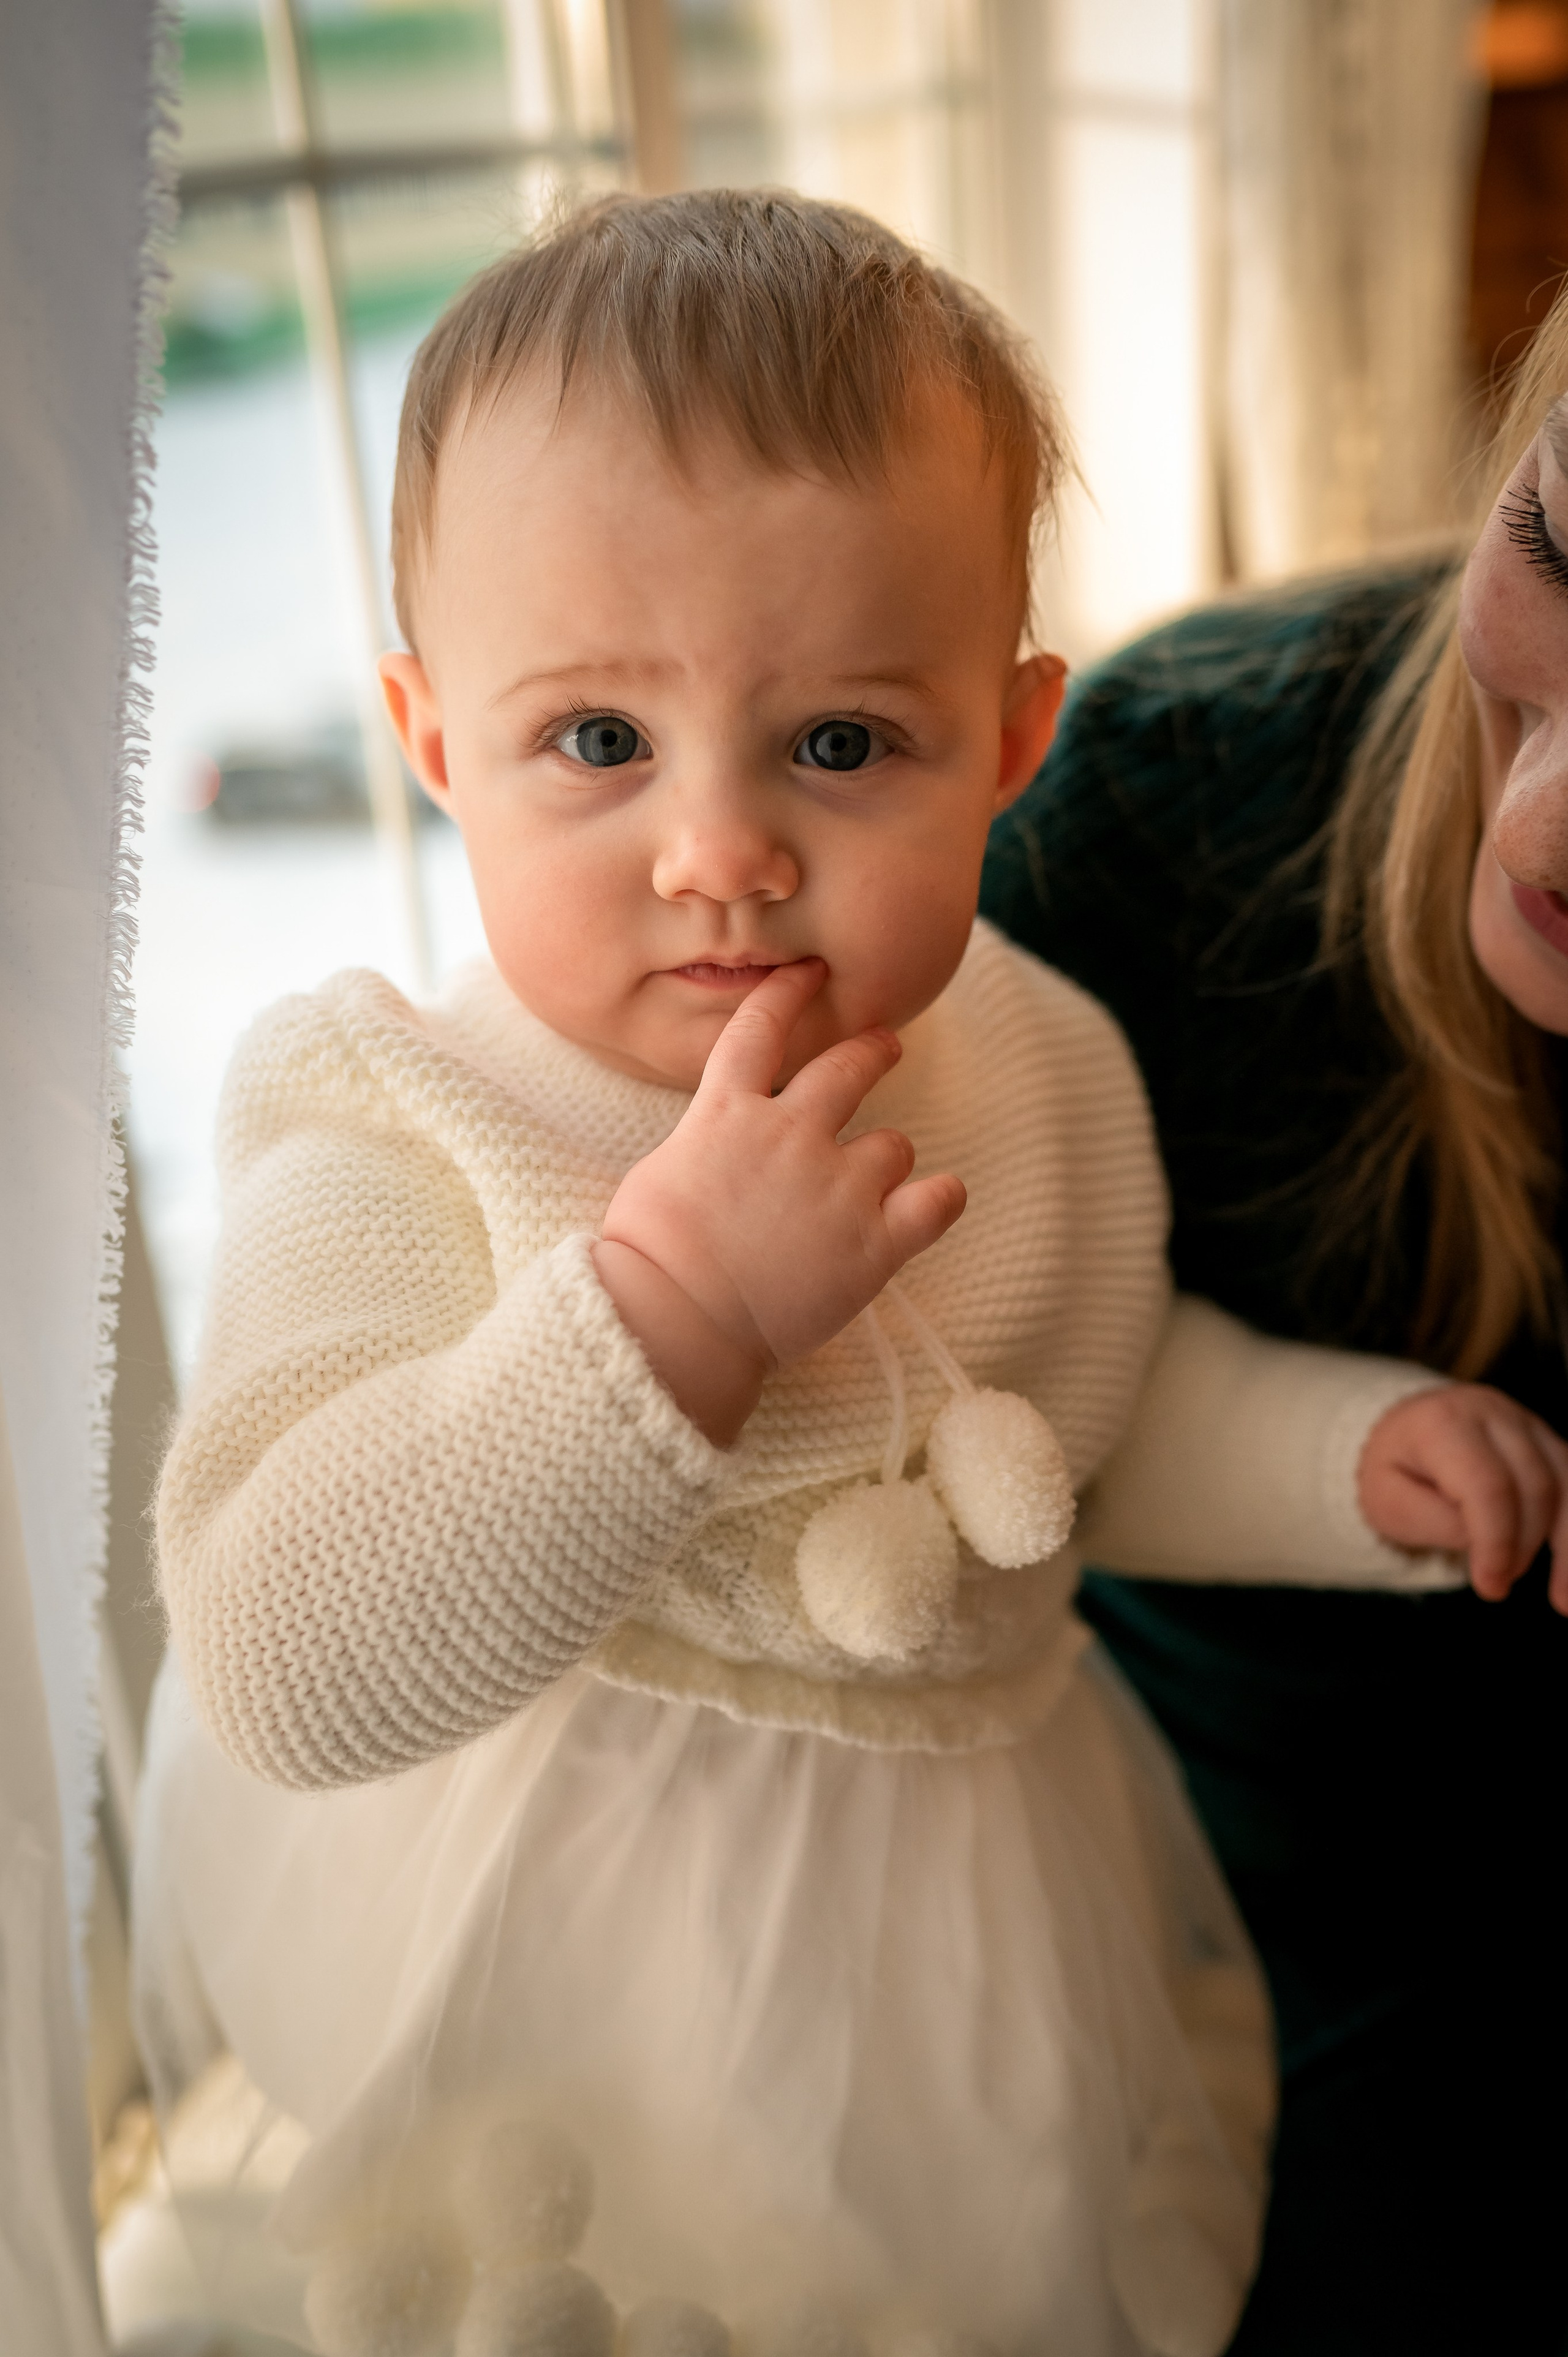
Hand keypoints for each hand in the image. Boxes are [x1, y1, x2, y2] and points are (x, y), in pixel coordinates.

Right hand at [594, 960, 964, 1442]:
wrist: (675, 1318)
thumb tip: (721, 1145)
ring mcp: (837, 1186)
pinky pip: (937, 1202)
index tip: (808, 974)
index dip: (787, 994)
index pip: (760, 1029)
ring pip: (893, 1145)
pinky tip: (935, 1202)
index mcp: (727, 1114)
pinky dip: (941, 1198)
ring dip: (887, 1159)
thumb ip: (707, 1144)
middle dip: (873, 1050)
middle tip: (885, 1046)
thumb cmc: (649, 1257)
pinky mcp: (873, 1242)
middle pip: (849, 1067)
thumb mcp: (661, 1173)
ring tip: (874, 1185)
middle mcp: (790, 1136)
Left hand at [1358, 1384, 1567, 1612]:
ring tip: (1559, 1599)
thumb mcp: (1387, 1501)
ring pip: (1567, 1485)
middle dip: (1522, 1546)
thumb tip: (1483, 1542)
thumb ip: (1434, 1521)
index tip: (1491, 1586)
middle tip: (1497, 1583)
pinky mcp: (1547, 1441)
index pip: (1488, 1486)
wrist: (1401, 1432)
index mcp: (1443, 1423)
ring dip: (1567, 1547)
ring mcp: (1526, 1423)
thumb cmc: (1393, 1471)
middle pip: (1534, 1485)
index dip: (1496, 1541)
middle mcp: (1492, 1413)